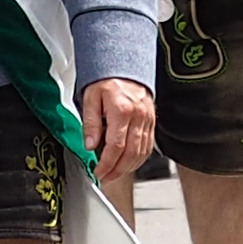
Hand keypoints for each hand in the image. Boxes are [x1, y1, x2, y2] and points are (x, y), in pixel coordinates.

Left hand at [82, 75, 154, 192]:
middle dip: (117, 170)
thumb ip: (90, 122)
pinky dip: (139, 159)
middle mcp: (138, 116)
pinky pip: (148, 146)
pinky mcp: (152, 122)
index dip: (106, 164)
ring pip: (142, 152)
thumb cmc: (106, 79)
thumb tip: (90, 145)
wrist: (125, 65)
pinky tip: (129, 163)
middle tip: (105, 178)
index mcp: (122, 110)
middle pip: (131, 153)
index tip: (98, 172)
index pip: (115, 146)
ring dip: (128, 168)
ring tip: (114, 174)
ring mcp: (148, 120)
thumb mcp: (90, 97)